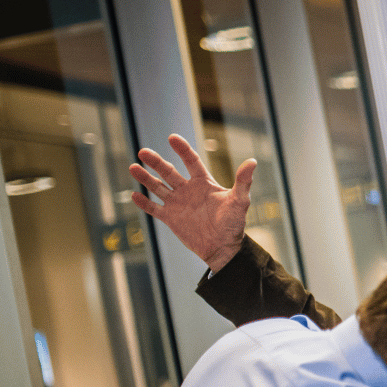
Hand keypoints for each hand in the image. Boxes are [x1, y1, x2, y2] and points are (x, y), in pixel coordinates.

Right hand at [129, 134, 255, 271]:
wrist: (224, 248)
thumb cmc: (234, 223)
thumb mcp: (239, 201)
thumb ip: (243, 181)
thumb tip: (252, 161)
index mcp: (204, 183)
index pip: (191, 161)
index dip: (182, 149)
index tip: (172, 138)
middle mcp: (188, 190)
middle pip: (169, 172)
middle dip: (156, 162)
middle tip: (143, 152)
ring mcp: (178, 203)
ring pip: (158, 187)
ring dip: (145, 178)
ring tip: (133, 167)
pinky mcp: (170, 218)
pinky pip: (154, 208)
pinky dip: (144, 203)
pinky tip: (134, 195)